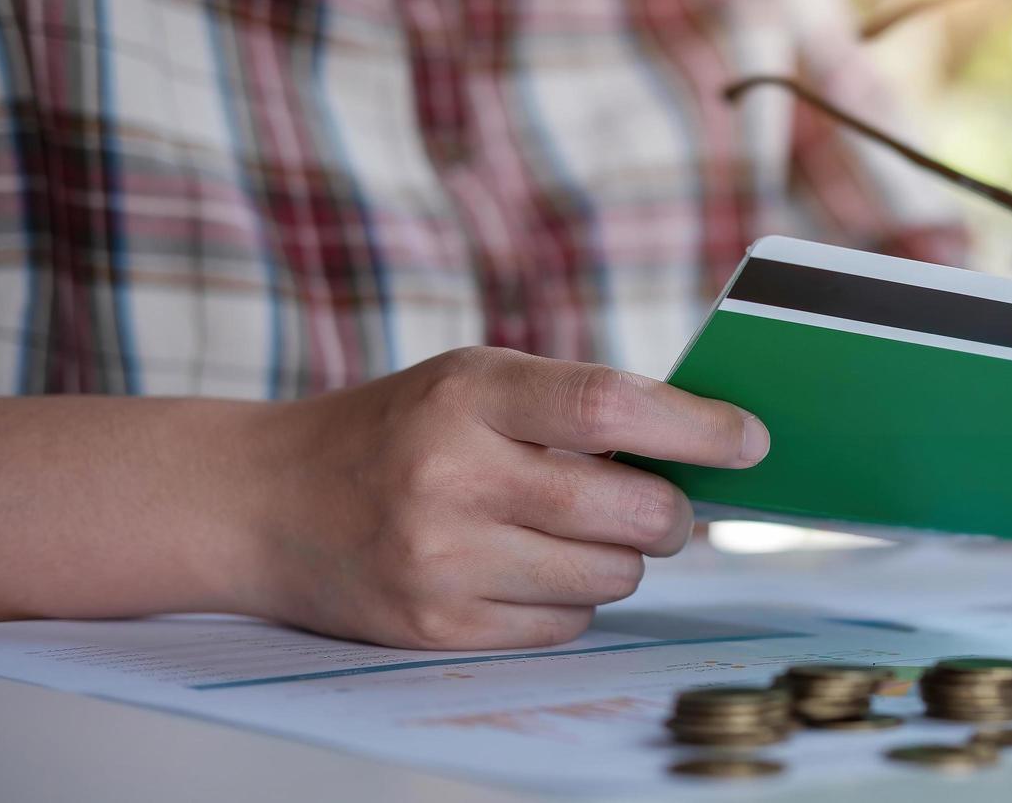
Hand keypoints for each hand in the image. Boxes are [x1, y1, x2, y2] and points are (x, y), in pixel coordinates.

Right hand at [243, 347, 768, 648]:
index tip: (750, 440)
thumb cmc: (395, 431)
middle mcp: (453, 474)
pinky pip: (565, 625)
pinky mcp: (436, 625)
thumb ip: (572, 407)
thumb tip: (706, 449)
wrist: (261, 502)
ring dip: (619, 560)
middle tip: (662, 506)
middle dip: (670, 514)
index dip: (695, 428)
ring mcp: (442, 558)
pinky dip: (570, 601)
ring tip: (568, 532)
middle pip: (630, 510)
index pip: (610, 407)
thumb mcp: (472, 385)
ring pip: (610, 578)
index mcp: (470, 394)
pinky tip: (523, 570)